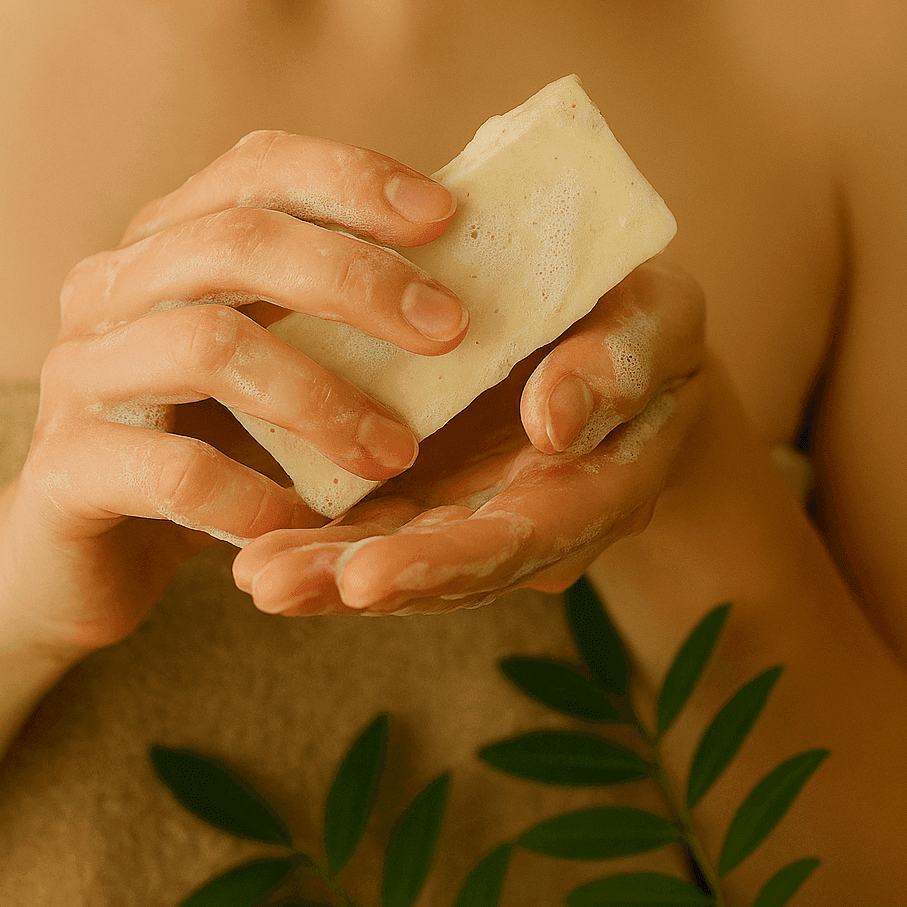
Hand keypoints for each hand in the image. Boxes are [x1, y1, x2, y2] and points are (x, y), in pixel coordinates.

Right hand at [0, 132, 469, 659]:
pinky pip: (172, 470)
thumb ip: (323, 298)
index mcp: (165, 240)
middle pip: (235, 241)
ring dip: (322, 398)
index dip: (351, 179)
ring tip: (395, 453)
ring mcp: (78, 373)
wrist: (74, 556)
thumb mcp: (260, 351)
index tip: (444, 216)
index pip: (255, 168)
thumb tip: (457, 243)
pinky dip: (253, 494)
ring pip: (208, 346)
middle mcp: (110, 286)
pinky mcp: (64, 470)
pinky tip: (306, 522)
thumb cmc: (200, 439)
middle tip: (449, 329)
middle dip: (356, 279)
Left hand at [231, 258, 705, 615]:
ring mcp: (478, 512)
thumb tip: (557, 422)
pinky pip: (374, 523)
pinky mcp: (432, 490)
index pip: (525, 537)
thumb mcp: (655, 323)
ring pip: (401, 557)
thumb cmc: (643, 322)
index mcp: (600, 486)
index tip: (369, 574)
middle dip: (359, 580)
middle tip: (273, 584)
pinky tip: (251, 541)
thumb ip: (619, 367)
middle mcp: (534, 519)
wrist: (621, 335)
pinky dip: (318, 534)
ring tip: (252, 575)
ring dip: (324, 572)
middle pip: (448, 569)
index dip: (447, 561)